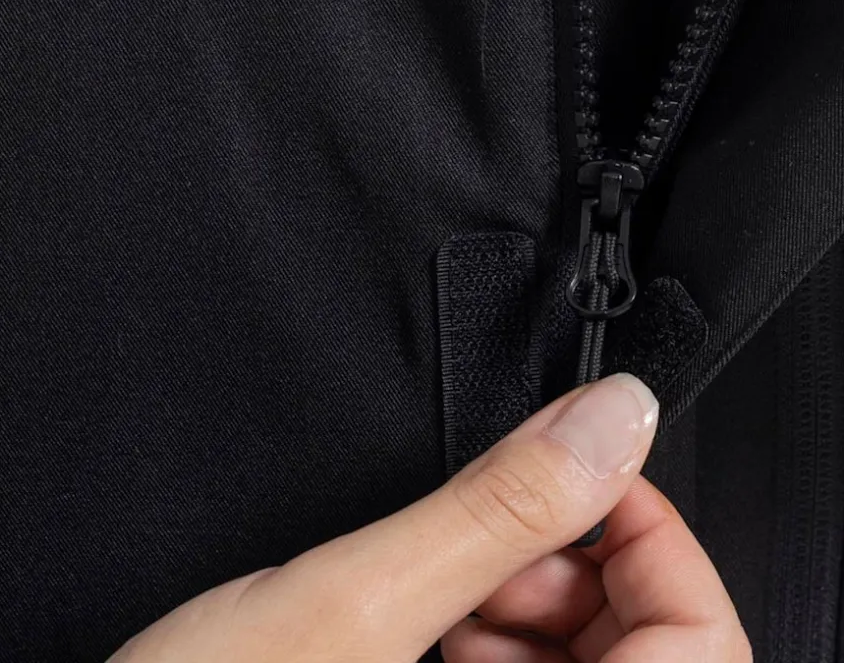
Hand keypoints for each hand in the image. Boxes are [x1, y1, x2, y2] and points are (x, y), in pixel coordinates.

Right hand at [107, 371, 750, 660]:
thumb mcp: (355, 600)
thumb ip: (498, 508)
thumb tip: (613, 419)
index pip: (703, 651)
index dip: (655, 540)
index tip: (583, 469)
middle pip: (652, 656)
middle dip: (576, 572)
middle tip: (484, 536)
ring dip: (529, 605)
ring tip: (437, 579)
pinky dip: (494, 642)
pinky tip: (424, 623)